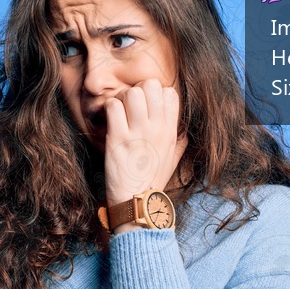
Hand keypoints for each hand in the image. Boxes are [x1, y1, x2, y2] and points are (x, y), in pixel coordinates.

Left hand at [103, 78, 187, 207]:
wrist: (137, 203)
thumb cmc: (152, 180)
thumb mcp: (174, 157)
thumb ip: (178, 138)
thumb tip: (180, 123)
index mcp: (170, 131)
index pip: (169, 93)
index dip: (155, 93)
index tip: (146, 106)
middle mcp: (156, 129)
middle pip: (151, 85)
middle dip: (138, 90)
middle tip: (130, 106)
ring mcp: (137, 133)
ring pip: (132, 92)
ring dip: (122, 98)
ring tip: (119, 112)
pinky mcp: (118, 139)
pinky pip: (113, 106)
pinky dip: (108, 108)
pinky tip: (109, 120)